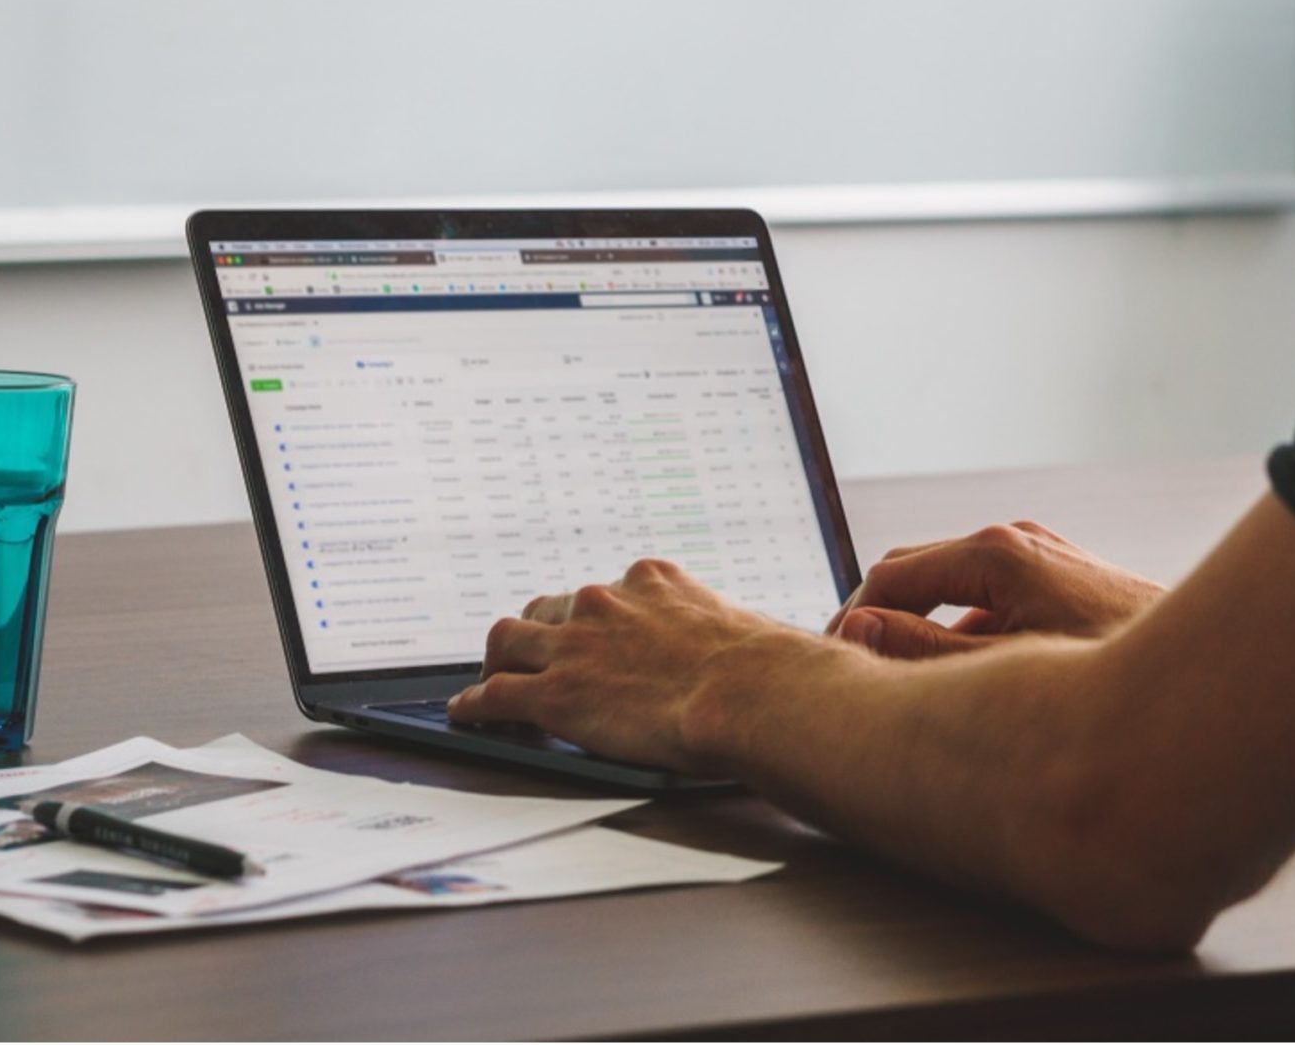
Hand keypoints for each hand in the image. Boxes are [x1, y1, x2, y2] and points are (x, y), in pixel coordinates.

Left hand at [449, 559, 807, 772]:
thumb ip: (747, 631)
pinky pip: (496, 694)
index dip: (592, 620)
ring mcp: (574, 645)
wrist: (751, 694)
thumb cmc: (771, 671)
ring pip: (509, 641)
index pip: (604, 593)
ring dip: (499, 661)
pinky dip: (475, 704)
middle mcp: (604, 601)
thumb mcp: (760, 629)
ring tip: (490, 680)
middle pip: (549, 609)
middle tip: (538, 656)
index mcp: (651, 581)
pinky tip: (466, 713)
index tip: (594, 634)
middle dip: (541, 633)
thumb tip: (827, 631)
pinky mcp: (554, 694)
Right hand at [831, 520, 1163, 659]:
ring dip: (929, 632)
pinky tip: (983, 688)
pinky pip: (999, 600)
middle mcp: (1020, 542)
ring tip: (917, 690)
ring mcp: (1048, 558)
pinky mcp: (1070, 580)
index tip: (832, 663)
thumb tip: (858, 629)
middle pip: (918, 572)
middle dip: (883, 620)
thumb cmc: (1114, 672)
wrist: (1219, 677)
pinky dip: (973, 635)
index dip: (851, 620)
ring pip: (960, 590)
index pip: (889, 576)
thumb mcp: (1002, 671)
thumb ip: (920, 651)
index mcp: (995, 552)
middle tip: (859, 676)